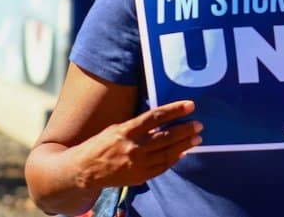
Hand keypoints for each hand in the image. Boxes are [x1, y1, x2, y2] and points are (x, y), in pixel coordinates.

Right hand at [75, 100, 202, 187]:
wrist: (84, 170)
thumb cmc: (101, 143)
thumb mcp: (117, 128)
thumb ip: (139, 125)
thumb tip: (161, 120)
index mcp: (127, 130)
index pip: (156, 117)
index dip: (175, 110)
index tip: (191, 106)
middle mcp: (134, 147)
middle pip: (166, 136)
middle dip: (185, 130)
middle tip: (199, 125)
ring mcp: (137, 164)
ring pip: (167, 153)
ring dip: (184, 145)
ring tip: (197, 138)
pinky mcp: (139, 177)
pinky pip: (161, 167)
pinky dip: (174, 159)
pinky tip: (183, 152)